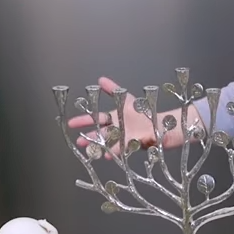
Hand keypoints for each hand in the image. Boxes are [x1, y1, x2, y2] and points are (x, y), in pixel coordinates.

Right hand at [65, 76, 193, 155]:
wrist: (162, 122)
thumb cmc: (145, 112)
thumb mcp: (127, 99)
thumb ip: (113, 90)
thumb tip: (100, 79)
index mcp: (114, 118)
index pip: (96, 119)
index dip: (83, 121)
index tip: (71, 123)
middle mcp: (117, 129)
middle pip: (100, 133)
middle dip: (89, 137)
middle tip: (79, 142)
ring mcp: (124, 138)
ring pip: (109, 143)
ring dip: (100, 146)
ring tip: (91, 150)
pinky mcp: (133, 144)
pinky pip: (123, 148)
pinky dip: (115, 151)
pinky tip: (108, 154)